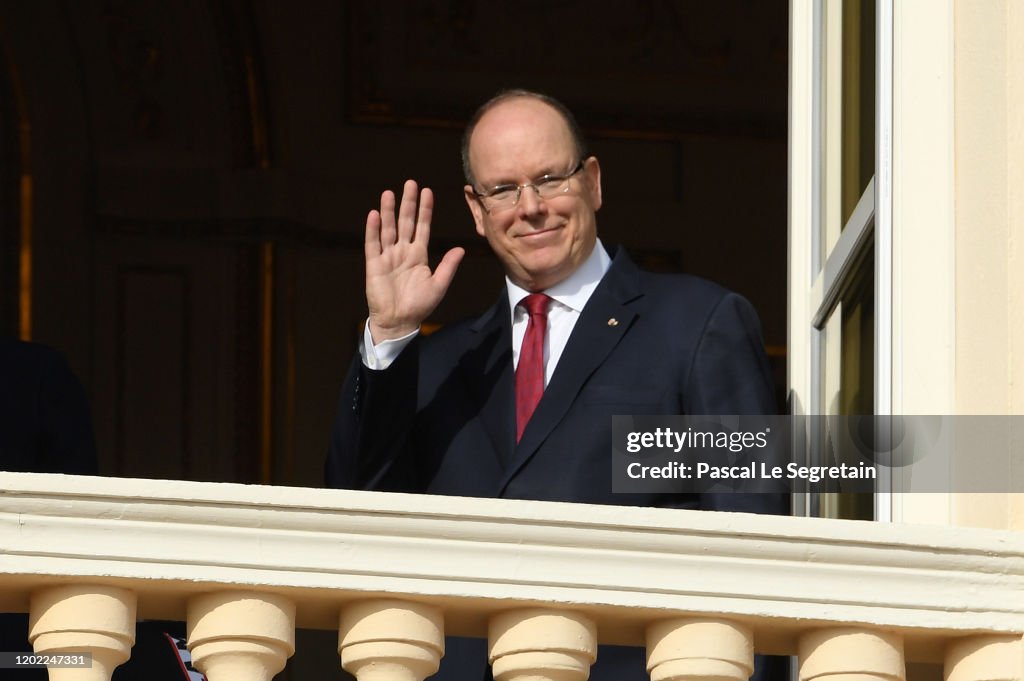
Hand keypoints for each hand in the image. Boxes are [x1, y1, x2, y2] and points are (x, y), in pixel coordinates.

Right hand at [364, 179, 464, 342]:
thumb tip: (461, 249)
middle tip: (410, 183)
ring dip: (388, 211)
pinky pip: (373, 244)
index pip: (422, 227)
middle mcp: (403, 252)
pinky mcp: (374, 265)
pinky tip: (374, 215)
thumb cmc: (419, 305)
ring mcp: (388, 257)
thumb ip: (448, 266)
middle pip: (405, 222)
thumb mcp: (438, 284)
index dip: (425, 210)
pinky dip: (373, 230)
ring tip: (389, 193)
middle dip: (408, 203)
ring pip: (388, 229)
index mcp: (418, 255)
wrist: (399, 321)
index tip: (428, 192)